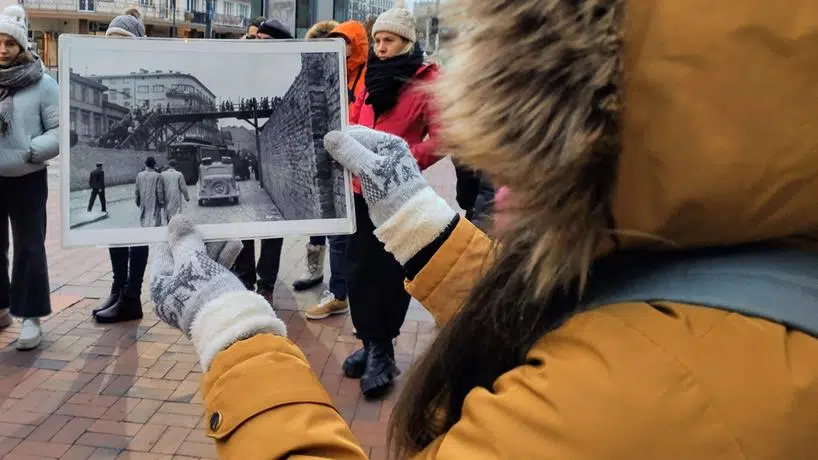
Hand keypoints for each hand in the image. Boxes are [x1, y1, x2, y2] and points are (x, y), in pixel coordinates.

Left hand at [150, 215, 285, 368]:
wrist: (231, 327)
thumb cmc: (205, 291)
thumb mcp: (193, 261)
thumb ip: (185, 241)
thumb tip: (176, 220)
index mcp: (159, 287)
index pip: (163, 254)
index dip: (178, 237)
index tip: (192, 225)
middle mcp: (172, 297)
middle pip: (184, 262)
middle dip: (202, 244)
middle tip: (214, 230)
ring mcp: (192, 303)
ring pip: (201, 270)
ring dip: (216, 252)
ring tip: (231, 238)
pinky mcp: (210, 306)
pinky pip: (213, 280)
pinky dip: (222, 265)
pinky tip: (235, 249)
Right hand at [324, 126, 457, 263]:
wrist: (407, 219)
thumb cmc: (392, 190)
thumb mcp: (369, 169)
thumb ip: (350, 151)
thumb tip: (328, 136)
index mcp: (388, 142)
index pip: (357, 133)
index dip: (340, 138)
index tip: (320, 145)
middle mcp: (385, 151)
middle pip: (356, 144)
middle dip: (339, 150)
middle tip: (319, 156)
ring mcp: (380, 167)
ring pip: (355, 158)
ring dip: (341, 162)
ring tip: (323, 166)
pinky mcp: (375, 182)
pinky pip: (357, 172)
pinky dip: (346, 173)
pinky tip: (334, 176)